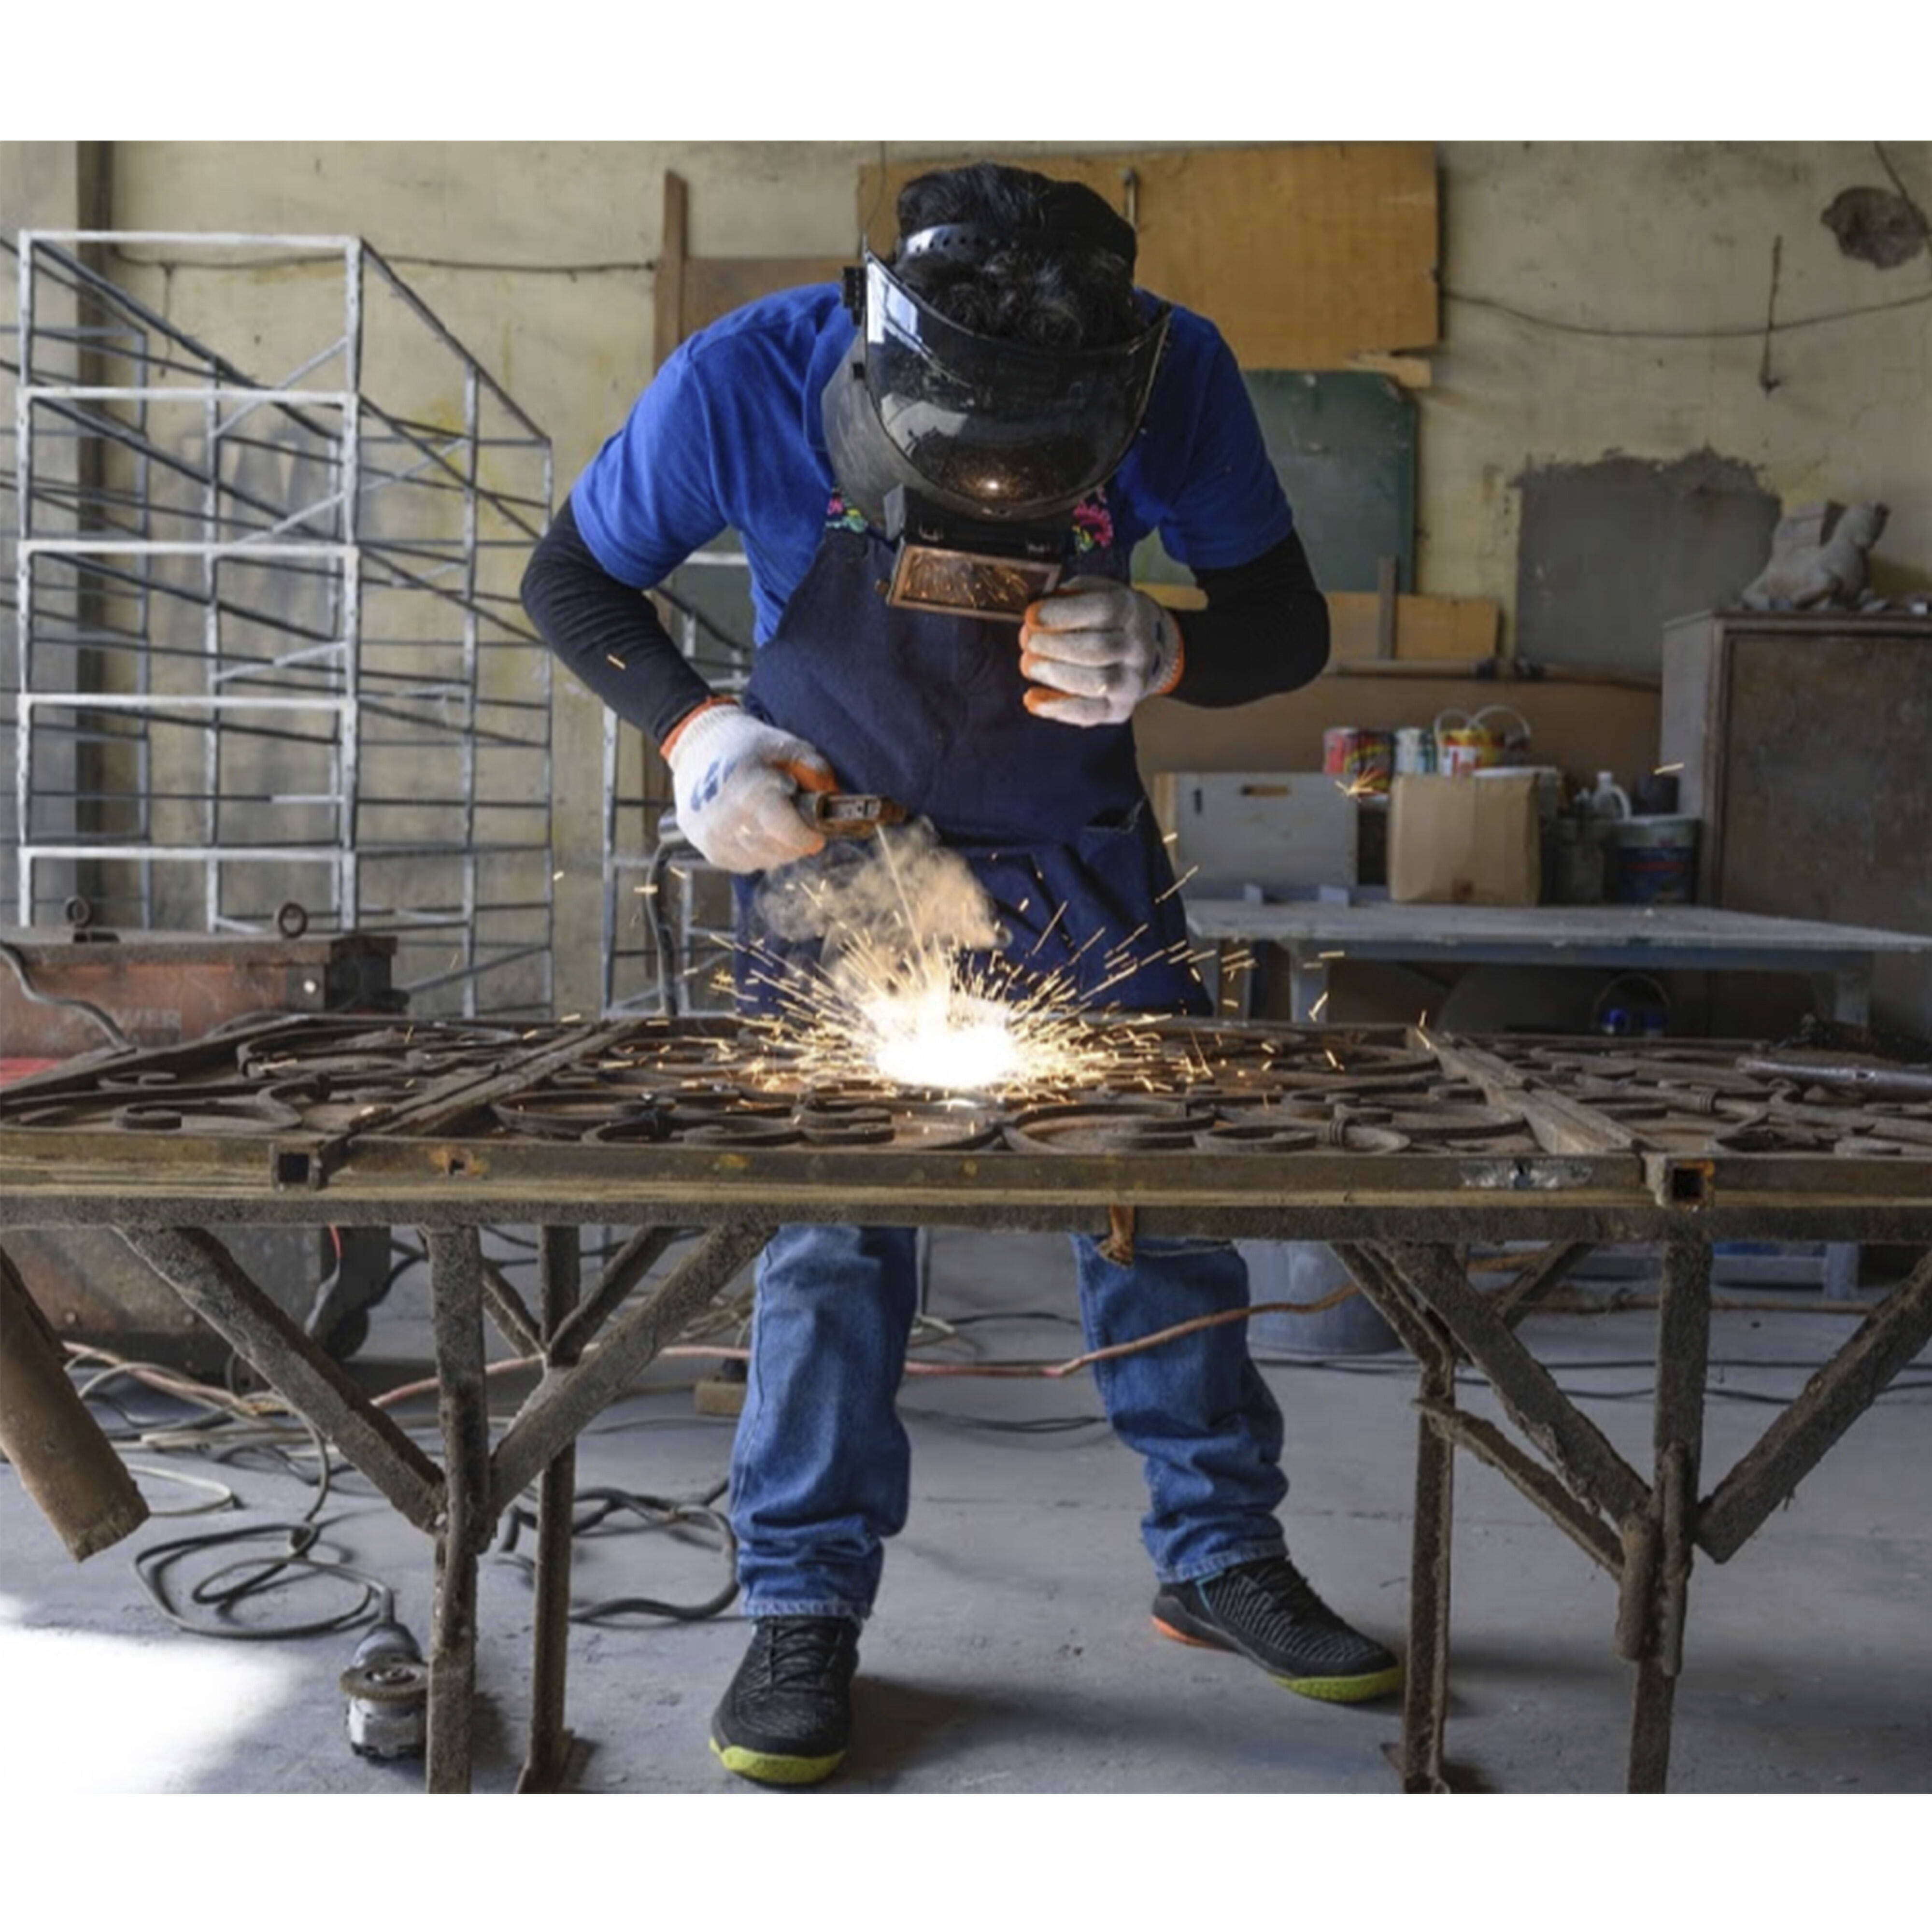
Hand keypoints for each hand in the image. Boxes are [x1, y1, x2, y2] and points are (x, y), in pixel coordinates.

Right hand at [662, 701, 837, 872]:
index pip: (789, 834)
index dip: (808, 836)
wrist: (696, 748)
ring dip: (778, 847)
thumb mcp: (785, 746)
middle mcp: (729, 821)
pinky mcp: (710, 850)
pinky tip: (755, 829)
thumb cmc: (745, 746)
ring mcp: (716, 839)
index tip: (817, 832)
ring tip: (773, 821)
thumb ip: (814, 770)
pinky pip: (748, 863)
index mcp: (750, 792)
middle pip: (781, 851)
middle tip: (796, 820)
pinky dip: (758, 852)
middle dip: (796, 840)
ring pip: (765, 860)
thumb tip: (833, 798)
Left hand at [1018, 576, 1183, 726]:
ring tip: (1029, 665)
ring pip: (1096, 683)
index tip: (1031, 616)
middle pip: (1098, 650)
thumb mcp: (1094, 592)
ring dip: (1054, 675)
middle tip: (1027, 642)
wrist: (1146, 650)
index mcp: (1131, 611)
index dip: (1062, 614)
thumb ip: (1068, 596)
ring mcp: (1132, 682)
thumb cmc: (1107, 618)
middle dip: (1054, 646)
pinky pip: (1088, 713)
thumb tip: (1035, 614)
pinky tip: (1032, 698)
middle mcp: (1138, 647)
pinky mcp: (1119, 709)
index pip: (1103, 611)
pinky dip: (1056, 707)